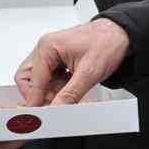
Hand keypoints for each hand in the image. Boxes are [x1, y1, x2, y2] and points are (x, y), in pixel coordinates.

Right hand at [15, 18, 129, 106]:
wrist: (120, 34)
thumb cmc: (107, 43)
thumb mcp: (89, 73)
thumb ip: (70, 94)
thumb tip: (57, 109)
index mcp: (48, 47)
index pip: (32, 81)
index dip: (36, 100)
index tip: (40, 115)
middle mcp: (45, 48)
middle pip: (27, 79)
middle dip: (40, 94)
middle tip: (55, 103)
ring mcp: (50, 53)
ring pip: (38, 80)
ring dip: (50, 91)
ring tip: (70, 91)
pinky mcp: (57, 59)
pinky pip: (49, 77)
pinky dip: (57, 86)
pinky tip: (72, 85)